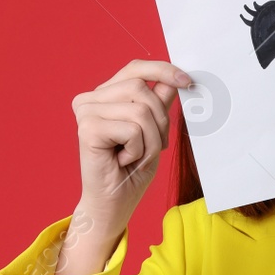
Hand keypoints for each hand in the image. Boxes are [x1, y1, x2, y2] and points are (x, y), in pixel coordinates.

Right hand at [70, 58, 190, 231]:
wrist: (113, 205)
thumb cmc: (130, 171)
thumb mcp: (153, 132)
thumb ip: (159, 103)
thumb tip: (176, 78)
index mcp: (104, 95)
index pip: (135, 68)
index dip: (163, 70)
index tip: (188, 81)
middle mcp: (90, 99)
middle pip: (141, 88)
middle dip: (160, 120)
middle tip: (152, 147)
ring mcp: (86, 112)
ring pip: (140, 110)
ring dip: (151, 140)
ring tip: (136, 156)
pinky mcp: (87, 128)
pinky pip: (133, 129)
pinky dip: (139, 150)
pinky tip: (123, 161)